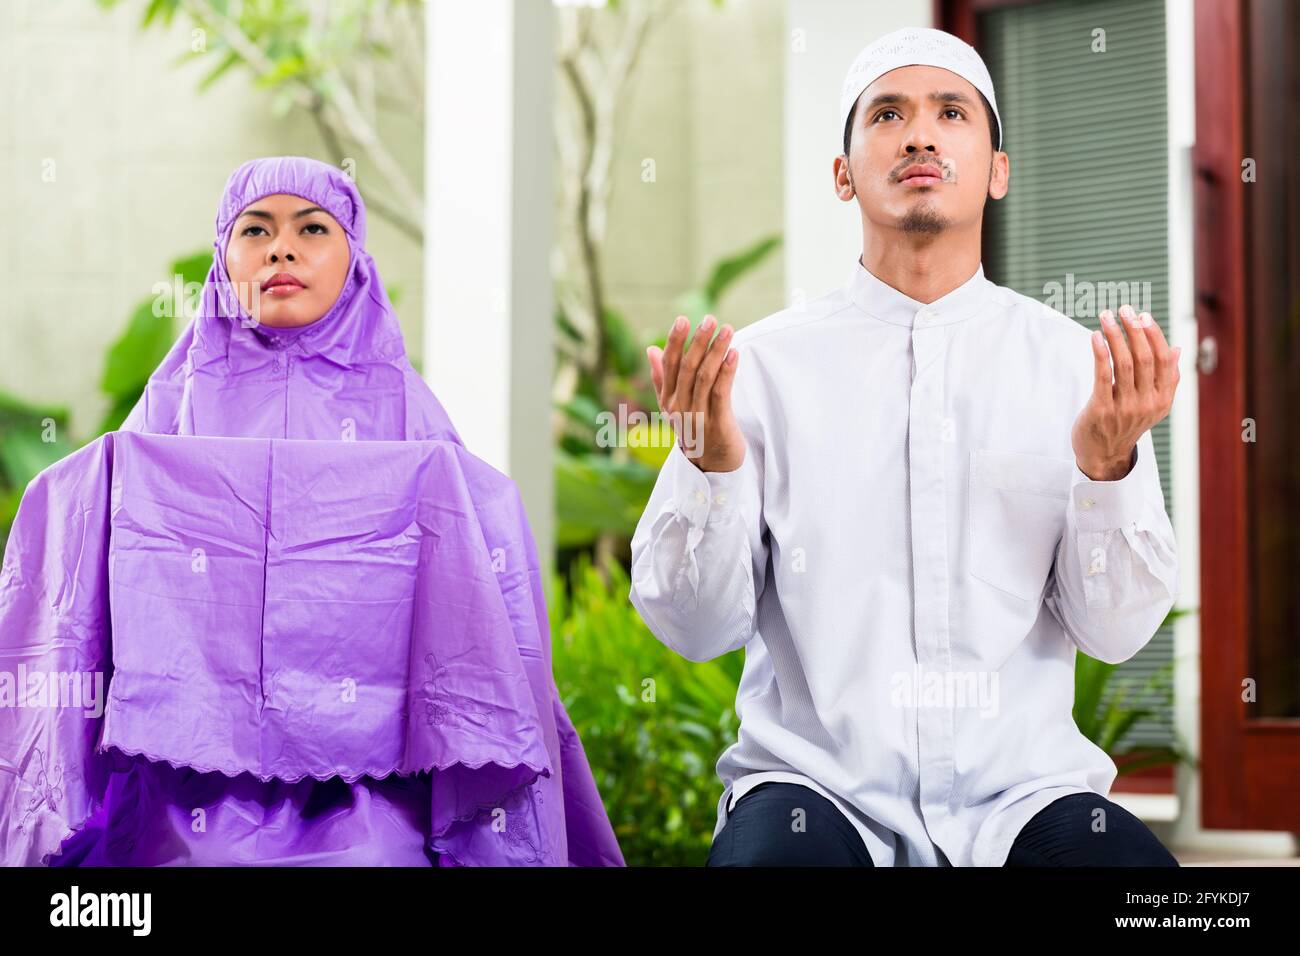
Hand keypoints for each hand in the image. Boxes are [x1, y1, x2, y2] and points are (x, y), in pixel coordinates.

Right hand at [646, 314, 745, 472]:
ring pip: (705, 377)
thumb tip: (651, 349)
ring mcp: (697, 417)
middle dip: (699, 341)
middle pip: (687, 368)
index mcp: (667, 399)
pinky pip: (720, 393)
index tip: (683, 319)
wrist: (712, 465)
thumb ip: (662, 378)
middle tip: (710, 319)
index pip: (668, 365)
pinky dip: (727, 371)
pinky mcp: (717, 424)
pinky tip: (734, 353)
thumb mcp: (674, 405)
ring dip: (716, 351)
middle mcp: (678, 407)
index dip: (675, 341)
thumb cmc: (695, 428)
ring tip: (728, 329)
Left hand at [1072, 304, 1180, 480]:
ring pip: (1124, 363)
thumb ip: (1165, 378)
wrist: (1103, 454)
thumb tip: (1177, 349)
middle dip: (1134, 330)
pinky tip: (1095, 336)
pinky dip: (1100, 353)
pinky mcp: (1102, 410)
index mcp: (1163, 399)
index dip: (1154, 335)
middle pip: (1144, 358)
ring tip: (1106, 317)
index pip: (1163, 360)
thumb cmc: (1125, 422)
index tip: (1143, 315)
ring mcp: (1125, 408)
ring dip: (1115, 335)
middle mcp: (1147, 403)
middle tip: (1123, 309)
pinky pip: (1103, 376)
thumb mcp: (1151, 403)